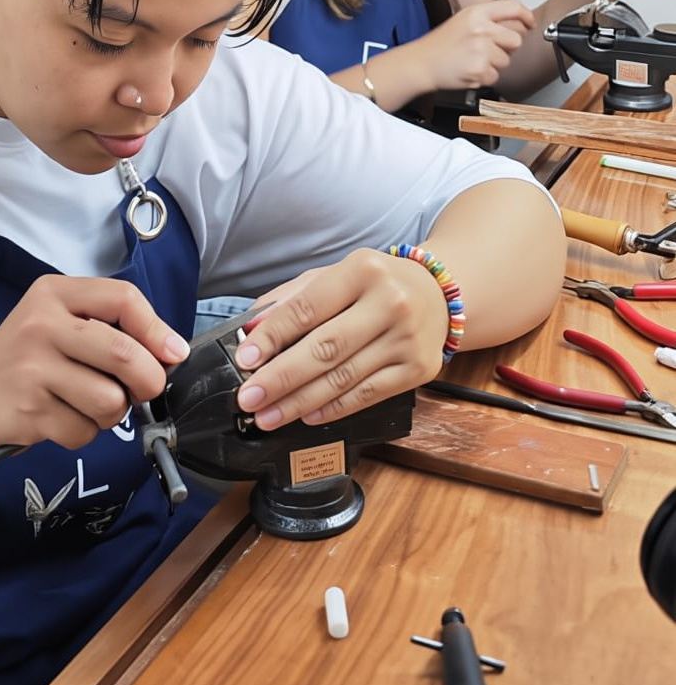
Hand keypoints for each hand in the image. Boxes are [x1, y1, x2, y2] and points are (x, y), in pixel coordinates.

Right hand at [0, 275, 189, 455]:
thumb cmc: (29, 359)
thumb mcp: (62, 324)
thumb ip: (112, 329)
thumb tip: (172, 353)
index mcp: (56, 293)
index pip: (123, 298)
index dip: (158, 329)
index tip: (174, 353)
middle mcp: (41, 324)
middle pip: (123, 353)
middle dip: (148, 380)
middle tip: (144, 390)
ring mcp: (32, 367)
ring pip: (109, 399)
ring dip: (112, 412)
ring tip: (89, 403)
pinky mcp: (28, 410)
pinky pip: (84, 430)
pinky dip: (84, 433)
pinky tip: (62, 418)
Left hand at [232, 250, 448, 428]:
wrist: (439, 293)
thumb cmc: (375, 284)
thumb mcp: (334, 275)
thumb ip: (292, 298)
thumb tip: (252, 330)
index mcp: (362, 270)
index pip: (308, 308)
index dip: (272, 336)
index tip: (245, 357)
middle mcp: (389, 303)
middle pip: (325, 348)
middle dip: (280, 377)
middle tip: (248, 397)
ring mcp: (407, 339)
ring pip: (343, 378)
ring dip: (299, 402)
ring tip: (268, 414)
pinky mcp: (419, 369)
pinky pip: (367, 395)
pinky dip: (333, 408)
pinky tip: (306, 414)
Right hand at [415, 0, 533, 90]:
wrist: (421, 63)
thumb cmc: (440, 44)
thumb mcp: (463, 21)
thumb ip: (489, 19)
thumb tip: (518, 23)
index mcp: (477, 13)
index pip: (513, 8)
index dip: (526, 16)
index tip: (530, 23)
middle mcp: (481, 29)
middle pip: (515, 39)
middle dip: (506, 48)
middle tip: (487, 50)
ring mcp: (481, 50)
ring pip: (506, 60)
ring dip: (493, 65)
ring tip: (473, 61)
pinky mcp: (480, 69)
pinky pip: (496, 76)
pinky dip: (484, 78)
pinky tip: (469, 71)